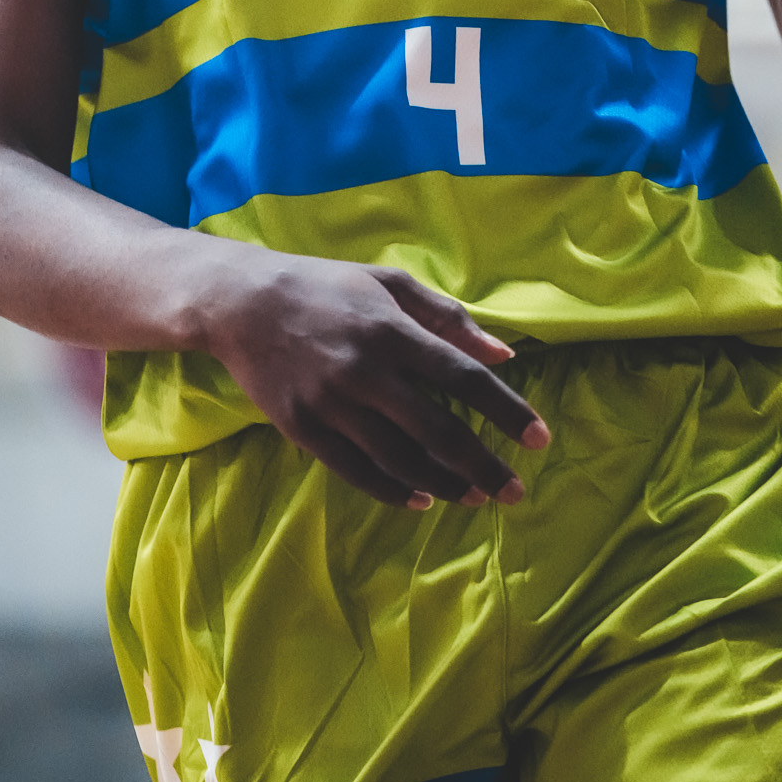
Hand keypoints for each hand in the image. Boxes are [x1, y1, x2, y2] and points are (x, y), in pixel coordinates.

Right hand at [204, 253, 550, 510]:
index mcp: (390, 330)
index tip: (540, 439)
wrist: (240, 303)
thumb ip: (447, 316)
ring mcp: (330, 404)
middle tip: (514, 491)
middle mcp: (364, 370)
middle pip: (438, 430)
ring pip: (400, 459)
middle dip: (484, 466)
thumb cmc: (324, 286)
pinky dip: (392, 490)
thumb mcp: (387, 282)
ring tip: (473, 497)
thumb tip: (502, 353)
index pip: (463, 377)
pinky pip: (355, 471)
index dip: (507, 411)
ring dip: (444, 484)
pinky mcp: (302, 428)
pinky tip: (421, 498)